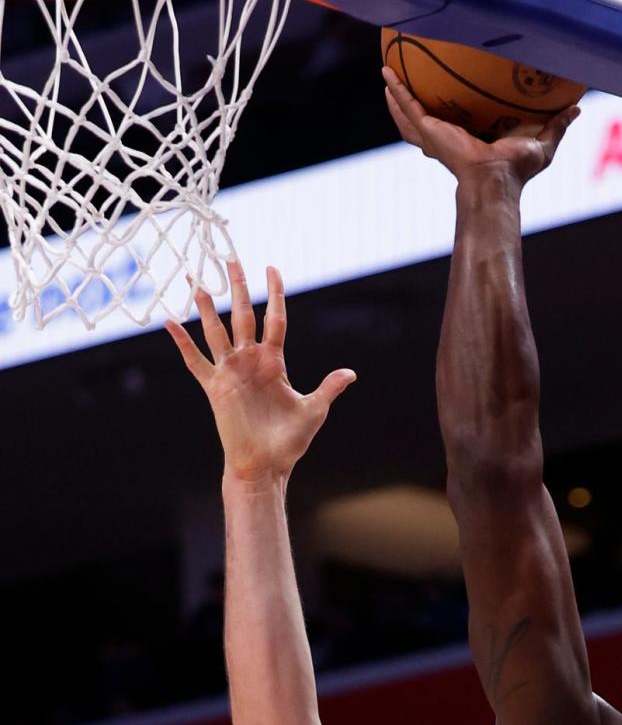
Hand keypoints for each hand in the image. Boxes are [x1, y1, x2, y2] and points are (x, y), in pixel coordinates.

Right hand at [167, 262, 355, 482]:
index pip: (274, 320)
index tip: (272, 268)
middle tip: (231, 258)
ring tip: (198, 280)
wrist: (266, 466)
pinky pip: (195, 361)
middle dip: (237, 288)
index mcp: (274, 362)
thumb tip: (350, 373)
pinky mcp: (215, 388)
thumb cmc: (289, 442)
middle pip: (243, 316)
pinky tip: (169, 323)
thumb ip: (328, 388)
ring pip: (217, 332)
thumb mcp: (313, 411)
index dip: (275, 294)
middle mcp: (250, 362)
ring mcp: (231, 372)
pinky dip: (182, 344)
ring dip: (207, 307)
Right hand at [382, 68, 577, 187]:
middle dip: (417, 105)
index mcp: (471, 141)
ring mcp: (436, 135)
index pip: (459, 125)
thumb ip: (556, 125)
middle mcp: (450, 138)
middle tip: (410, 82)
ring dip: (397, 97)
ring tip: (388, 75)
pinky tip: (386, 71)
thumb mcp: (541, 142)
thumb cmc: (517, 169)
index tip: (451, 95)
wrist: (497, 180)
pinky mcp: (430, 130)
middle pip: (428, 120)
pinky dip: (395, 90)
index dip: (453, 113)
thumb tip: (576, 108)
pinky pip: (408, 106)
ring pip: (410, 115)